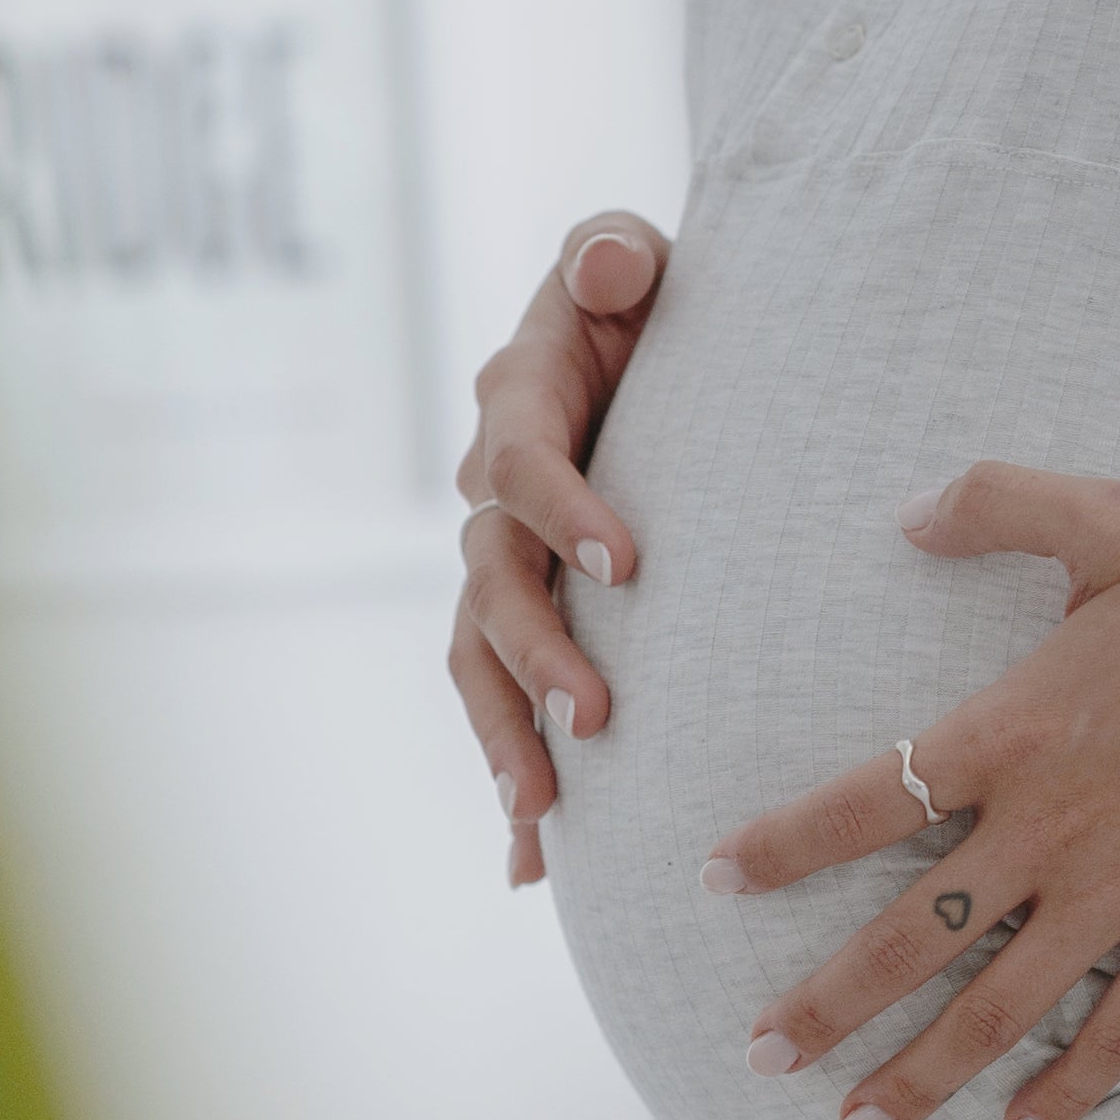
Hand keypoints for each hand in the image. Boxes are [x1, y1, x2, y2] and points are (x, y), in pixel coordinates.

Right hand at [447, 212, 669, 888]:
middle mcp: (489, 489)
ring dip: (505, 734)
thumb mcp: (631, 256)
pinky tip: (531, 866)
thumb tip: (614, 262)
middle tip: (594, 716)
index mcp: (516, 401)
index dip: (565, 514)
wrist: (637, 344)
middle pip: (489, 582)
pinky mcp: (519, 613)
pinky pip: (495, 699)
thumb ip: (615, 253)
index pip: (523, 466)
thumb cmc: (642, 295)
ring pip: (477, 658)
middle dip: (536, 653)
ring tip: (545, 811)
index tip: (628, 567)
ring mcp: (497, 559)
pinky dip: (510, 776)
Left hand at [709, 467, 1119, 1119]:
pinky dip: (1068, 1093)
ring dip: (920, 1074)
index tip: (713, 881)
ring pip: (998, 1007)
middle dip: (827, 1003)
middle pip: (912, 937)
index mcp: (1013, 731)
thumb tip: (902, 515)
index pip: (866, 802)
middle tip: (757, 1055)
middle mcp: (1050, 829)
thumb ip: (999, 503)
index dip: (782, 847)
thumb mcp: (1113, 517)